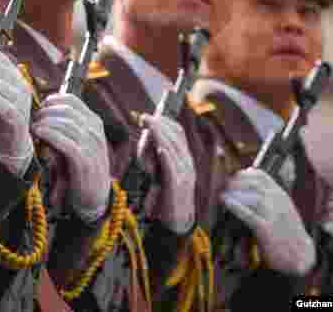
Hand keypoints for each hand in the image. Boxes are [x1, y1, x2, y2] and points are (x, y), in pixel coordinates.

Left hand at [32, 93, 110, 222]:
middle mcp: (95, 132)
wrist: (92, 198)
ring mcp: (92, 147)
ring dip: (46, 123)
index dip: (52, 100)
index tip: (40, 108)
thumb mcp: (73, 142)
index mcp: (93, 123)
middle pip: (67, 110)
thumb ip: (62, 127)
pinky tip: (39, 134)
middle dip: (46, 112)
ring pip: (67, 124)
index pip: (72, 100)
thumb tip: (41, 112)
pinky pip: (67, 143)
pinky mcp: (85, 163)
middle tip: (34, 119)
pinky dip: (50, 135)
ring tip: (34, 129)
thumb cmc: (78, 168)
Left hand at [146, 115, 195, 233]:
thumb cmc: (166, 194)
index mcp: (184, 158)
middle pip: (175, 137)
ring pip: (173, 148)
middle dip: (160, 124)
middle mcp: (187, 163)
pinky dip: (166, 156)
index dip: (166, 120)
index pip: (178, 132)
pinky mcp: (177, 186)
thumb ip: (158, 154)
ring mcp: (184, 174)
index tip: (151, 112)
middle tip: (145, 116)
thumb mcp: (162, 170)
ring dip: (160, 134)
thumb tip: (149, 136)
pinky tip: (159, 148)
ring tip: (149, 124)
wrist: (176, 221)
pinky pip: (172, 168)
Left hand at [221, 168, 315, 275]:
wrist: (301, 255)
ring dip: (235, 191)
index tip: (234, 175)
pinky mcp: (267, 230)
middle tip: (226, 184)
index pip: (262, 176)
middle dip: (237, 181)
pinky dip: (235, 206)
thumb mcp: (282, 208)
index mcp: (281, 196)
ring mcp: (274, 215)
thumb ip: (268, 196)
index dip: (245, 173)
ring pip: (252, 196)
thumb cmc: (288, 231)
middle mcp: (279, 203)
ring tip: (224, 191)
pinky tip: (225, 201)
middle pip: (254, 184)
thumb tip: (249, 180)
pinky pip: (249, 214)